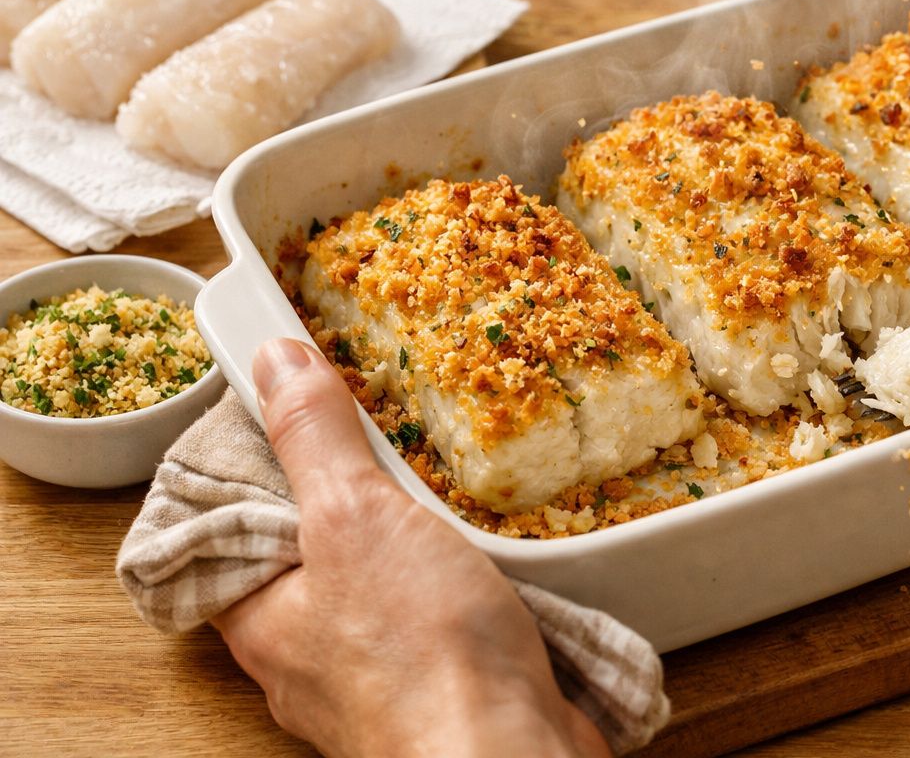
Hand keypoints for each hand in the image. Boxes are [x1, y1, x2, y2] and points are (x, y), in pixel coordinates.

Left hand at [212, 338, 610, 757]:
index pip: (228, 523)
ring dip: (418, 534)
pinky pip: (444, 613)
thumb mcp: (354, 516)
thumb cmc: (420, 658)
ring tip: (450, 477)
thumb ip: (315, 439)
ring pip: (384, 582)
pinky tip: (496, 548)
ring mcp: (381, 673)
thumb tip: (276, 363)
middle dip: (354, 490)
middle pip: (314, 547)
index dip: (255, 457)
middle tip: (388, 428)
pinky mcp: (448, 683)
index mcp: (261, 615)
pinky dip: (466, 577)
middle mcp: (311, 653)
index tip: (293, 404)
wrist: (508, 755)